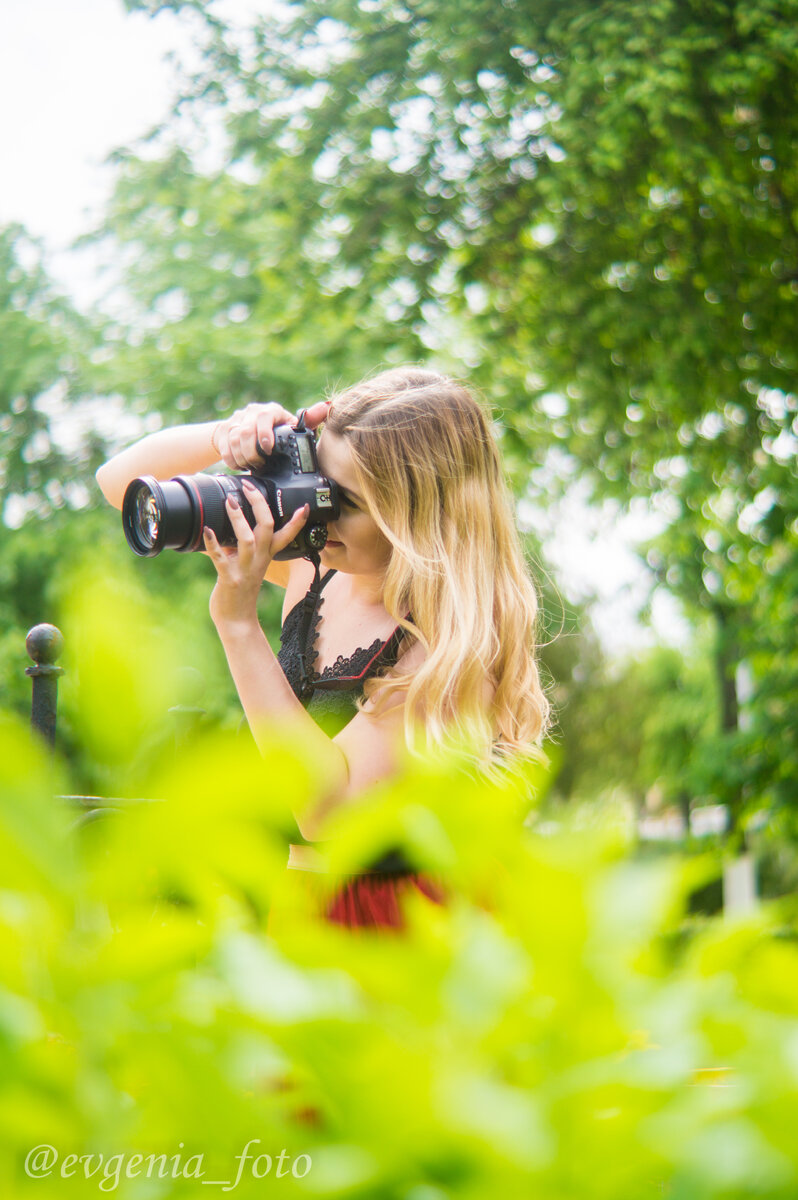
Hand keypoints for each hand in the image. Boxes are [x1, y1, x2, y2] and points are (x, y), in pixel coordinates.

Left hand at [204, 481, 309, 628]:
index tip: (304, 506)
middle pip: (268, 528)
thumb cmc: (240, 592)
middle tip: (250, 486)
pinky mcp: (229, 579)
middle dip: (260, 505)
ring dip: (239, 519)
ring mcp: (245, 570)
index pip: (286, 536)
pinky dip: (213, 544)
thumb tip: (230, 527)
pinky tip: (206, 530)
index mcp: (266, 557)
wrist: (236, 621)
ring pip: (248, 539)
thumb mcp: (247, 565)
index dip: (297, 522)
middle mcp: (259, 561)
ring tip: (230, 501)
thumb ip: (241, 547)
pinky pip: (221, 559)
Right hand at [213, 400, 331, 469]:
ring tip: (250, 467)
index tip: (268, 450)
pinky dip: (231, 459)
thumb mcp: (292, 427)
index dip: (264, 433)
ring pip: (233, 440)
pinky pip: (224, 447)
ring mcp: (236, 420)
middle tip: (259, 465)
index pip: (264, 416)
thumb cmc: (276, 430)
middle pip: (245, 431)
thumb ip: (309, 420)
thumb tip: (326, 406)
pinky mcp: (224, 430)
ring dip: (242, 457)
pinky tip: (239, 465)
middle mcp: (252, 412)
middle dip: (252, 453)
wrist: (250, 428)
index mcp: (271, 411)